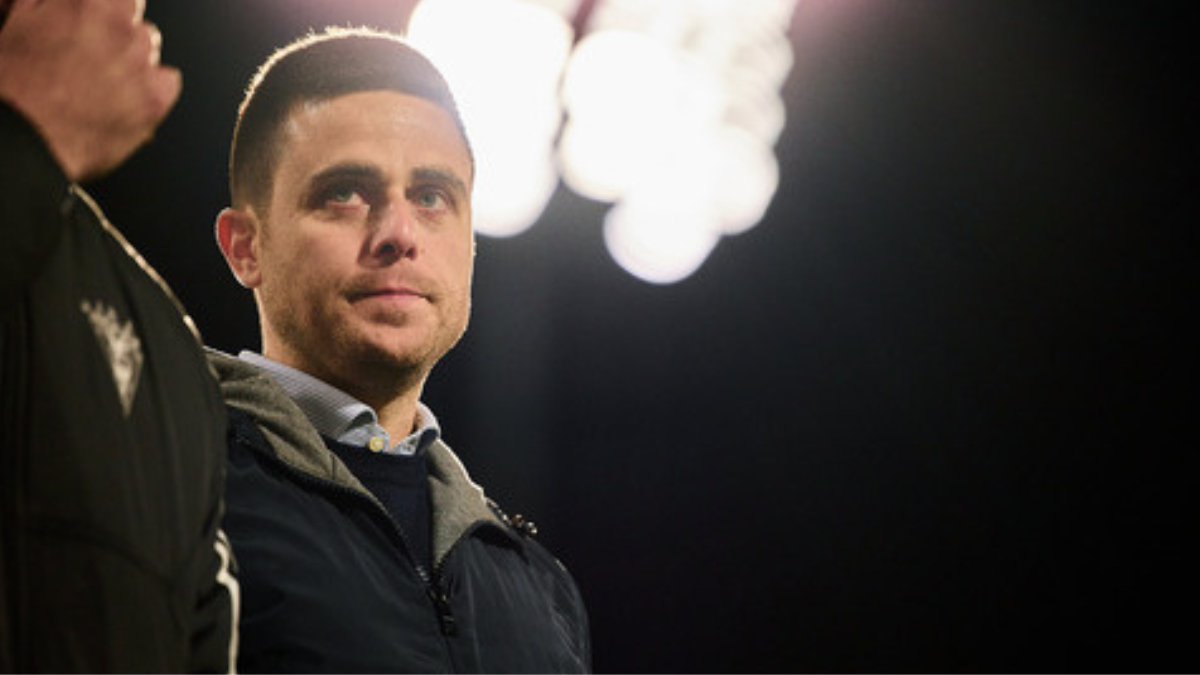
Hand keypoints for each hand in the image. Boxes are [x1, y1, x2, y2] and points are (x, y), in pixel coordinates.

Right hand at [0, 0, 181, 180]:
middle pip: (133, 18)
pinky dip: (153, 88)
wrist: (24, 137)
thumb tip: (66, 5)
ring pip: (150, 47)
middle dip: (116, 33)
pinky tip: (127, 99)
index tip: (94, 22)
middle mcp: (119, 27)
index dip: (104, 9)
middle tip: (92, 56)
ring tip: (103, 81)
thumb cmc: (14, 85)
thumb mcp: (17, 23)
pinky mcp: (155, 97)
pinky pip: (169, 81)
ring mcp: (140, 62)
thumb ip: (48, 4)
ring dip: (133, 58)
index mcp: (88, 3)